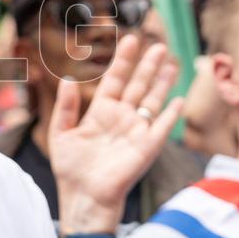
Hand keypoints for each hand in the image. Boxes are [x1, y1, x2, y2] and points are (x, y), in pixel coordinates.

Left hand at [50, 36, 181, 230]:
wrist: (84, 198)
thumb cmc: (70, 170)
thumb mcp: (61, 133)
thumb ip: (66, 106)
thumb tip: (68, 79)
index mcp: (101, 112)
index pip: (115, 79)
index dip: (123, 60)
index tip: (131, 39)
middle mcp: (122, 118)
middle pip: (138, 85)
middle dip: (148, 65)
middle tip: (158, 45)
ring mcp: (136, 131)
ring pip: (153, 100)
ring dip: (162, 81)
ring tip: (171, 61)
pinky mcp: (147, 147)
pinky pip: (162, 126)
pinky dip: (171, 113)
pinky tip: (178, 98)